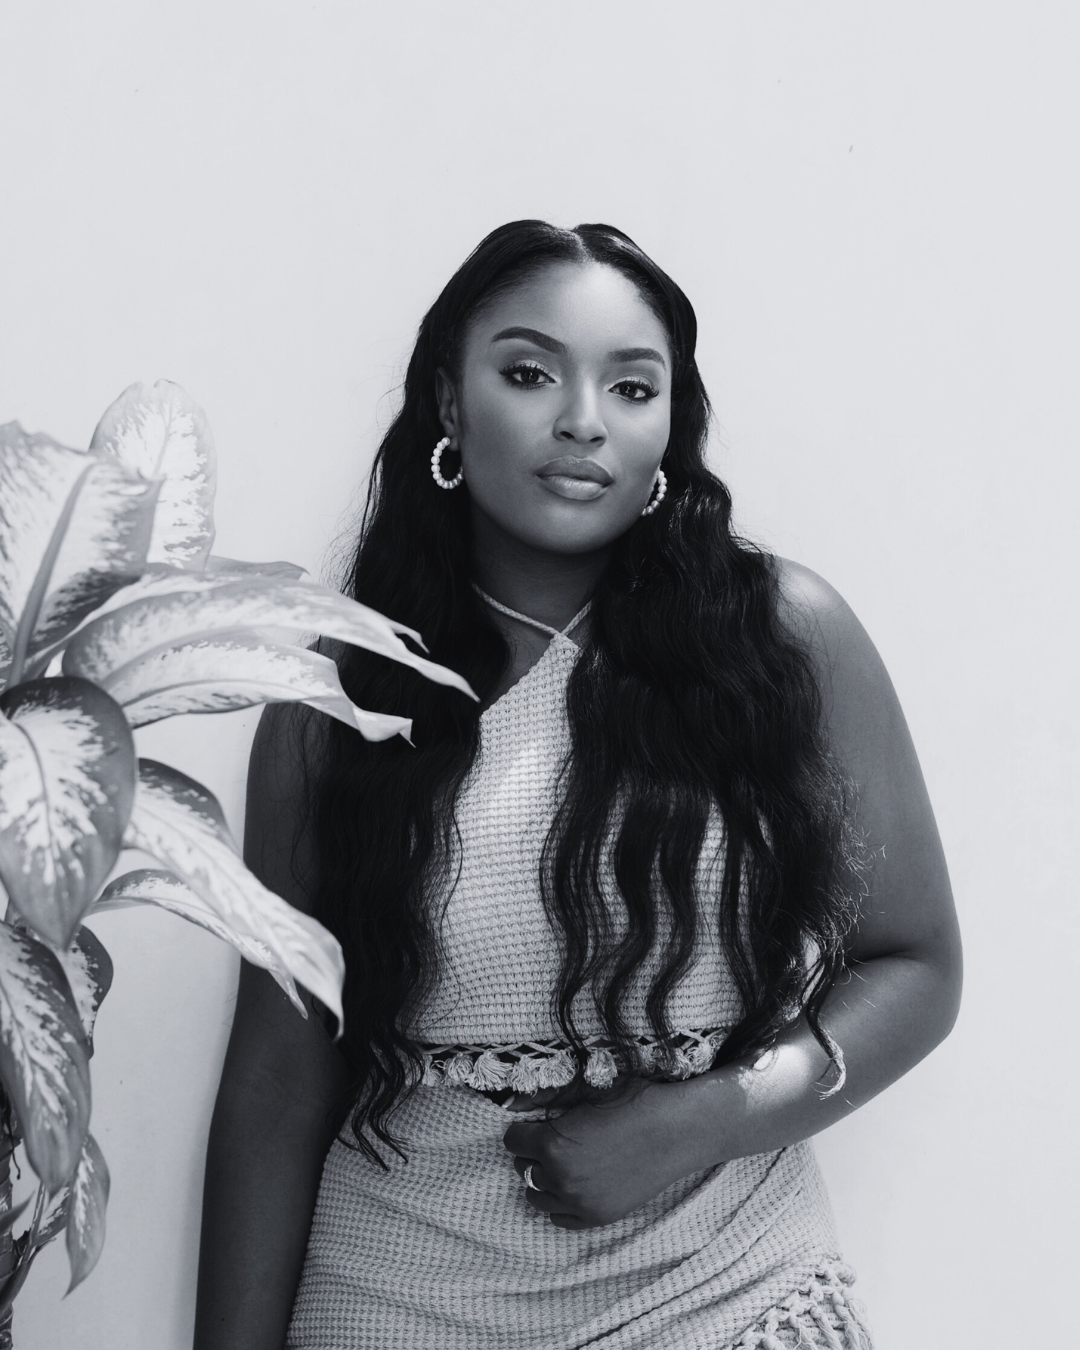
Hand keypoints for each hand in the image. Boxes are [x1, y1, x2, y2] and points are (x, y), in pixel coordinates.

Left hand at [502, 1079, 693, 1228]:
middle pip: (523, 1168)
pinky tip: (573, 1185)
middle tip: (552, 1140)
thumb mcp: (587, 1093)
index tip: (534, 1124)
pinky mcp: (598, 1217)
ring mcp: (579, 1202)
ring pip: (536, 1196)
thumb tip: (517, 1102)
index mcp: (552, 1144)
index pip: (513, 1141)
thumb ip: (548, 1101)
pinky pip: (559, 1218)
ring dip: (543, 1179)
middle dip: (533, 1153)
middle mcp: (560, 1178)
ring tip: (561, 1163)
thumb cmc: (634, 1103)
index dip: (523, 1129)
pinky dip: (559, 1203)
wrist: (675, 1132)